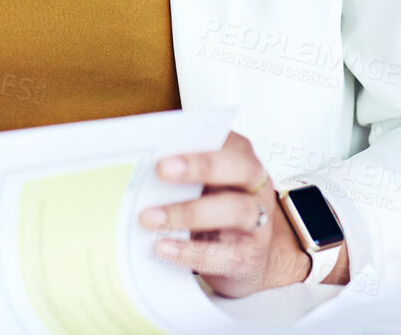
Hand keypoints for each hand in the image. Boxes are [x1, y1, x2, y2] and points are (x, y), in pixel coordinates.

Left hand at [137, 130, 315, 296]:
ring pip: (236, 210)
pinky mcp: (252, 257)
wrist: (248, 257)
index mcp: (242, 159)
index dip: (198, 144)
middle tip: (161, 170)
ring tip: (150, 218)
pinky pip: (227, 254)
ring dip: (189, 212)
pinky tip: (164, 247)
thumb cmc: (217, 210)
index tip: (165, 147)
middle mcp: (257, 187)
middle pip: (240, 168)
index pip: (228, 141)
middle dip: (200, 166)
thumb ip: (183, 172)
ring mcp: (260, 222)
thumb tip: (140, 166)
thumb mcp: (205, 185)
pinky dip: (192, 251)